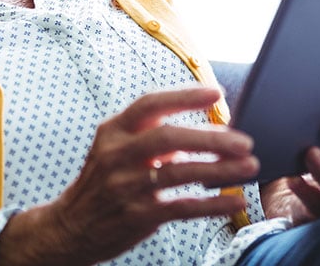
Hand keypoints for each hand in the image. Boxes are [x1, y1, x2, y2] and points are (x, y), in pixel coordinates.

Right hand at [0, 86, 259, 264]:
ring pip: (181, 173)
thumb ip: (152, 136)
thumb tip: (208, 128)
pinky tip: (235, 201)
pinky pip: (183, 208)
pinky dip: (213, 204)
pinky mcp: (138, 216)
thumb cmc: (103, 181)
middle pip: (169, 137)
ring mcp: (126, 186)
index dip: (185, 97)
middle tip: (244, 141)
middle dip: (211, 137)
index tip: (217, 95)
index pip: (151, 104)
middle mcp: (117, 155)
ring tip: (248, 166)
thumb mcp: (115, 148)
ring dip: (221, 169)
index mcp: (113, 131)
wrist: (70, 225)